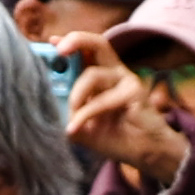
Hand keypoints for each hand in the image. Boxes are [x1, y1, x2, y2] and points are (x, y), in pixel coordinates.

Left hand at [59, 31, 188, 184]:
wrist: (144, 153)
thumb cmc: (115, 136)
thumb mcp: (83, 124)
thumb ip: (69, 111)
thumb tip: (50, 102)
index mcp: (103, 75)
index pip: (87, 51)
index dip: (70, 42)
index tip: (52, 42)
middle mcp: (115, 72)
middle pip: (98, 43)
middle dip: (76, 41)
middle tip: (59, 51)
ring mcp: (126, 80)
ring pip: (92, 75)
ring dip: (76, 96)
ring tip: (71, 118)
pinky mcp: (135, 92)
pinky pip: (101, 100)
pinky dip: (84, 114)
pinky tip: (74, 128)